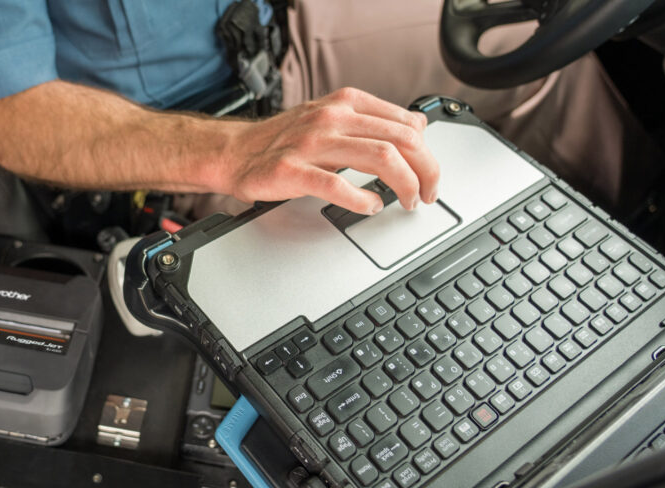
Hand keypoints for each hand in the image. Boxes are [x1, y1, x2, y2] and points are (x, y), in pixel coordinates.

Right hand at [218, 87, 439, 214]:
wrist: (234, 152)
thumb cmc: (282, 140)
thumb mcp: (330, 117)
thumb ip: (371, 121)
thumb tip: (416, 127)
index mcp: (345, 103)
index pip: (406, 123)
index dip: (428, 153)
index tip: (430, 173)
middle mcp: (332, 118)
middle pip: (401, 140)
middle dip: (426, 171)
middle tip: (428, 192)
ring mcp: (312, 144)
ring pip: (380, 157)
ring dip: (405, 184)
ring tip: (408, 201)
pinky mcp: (293, 171)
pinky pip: (338, 185)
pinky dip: (363, 199)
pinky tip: (371, 207)